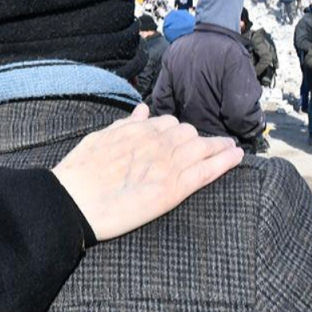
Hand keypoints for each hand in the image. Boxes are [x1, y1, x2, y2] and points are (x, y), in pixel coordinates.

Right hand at [52, 103, 242, 241]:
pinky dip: (225, 161)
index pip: (168, 123)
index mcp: (138, 131)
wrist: (74, 201)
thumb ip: (124, 124)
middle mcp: (156, 142)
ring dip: (219, 145)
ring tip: (231, 147)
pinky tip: (237, 156)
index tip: (181, 138)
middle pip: (188, 133)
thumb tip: (143, 111)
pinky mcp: (174, 188)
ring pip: (203, 148)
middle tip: (207, 146)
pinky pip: (207, 170)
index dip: (176, 131)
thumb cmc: (79, 173)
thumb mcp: (99, 138)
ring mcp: (167, 164)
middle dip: (198, 138)